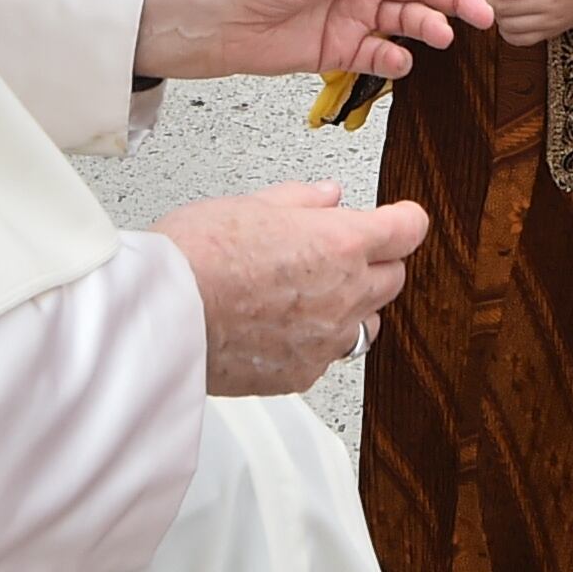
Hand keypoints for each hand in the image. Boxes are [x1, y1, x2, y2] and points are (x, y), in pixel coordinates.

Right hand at [153, 182, 429, 395]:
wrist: (165, 314)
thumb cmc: (197, 255)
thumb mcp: (250, 204)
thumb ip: (301, 201)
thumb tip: (328, 197)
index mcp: (341, 243)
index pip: (407, 230)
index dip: (405, 220)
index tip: (400, 219)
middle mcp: (344, 294)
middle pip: (394, 277)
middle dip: (375, 262)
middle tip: (340, 252)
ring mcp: (326, 339)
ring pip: (367, 323)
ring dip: (352, 306)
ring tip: (311, 295)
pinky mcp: (302, 374)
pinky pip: (328, 356)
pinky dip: (316, 341)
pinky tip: (282, 327)